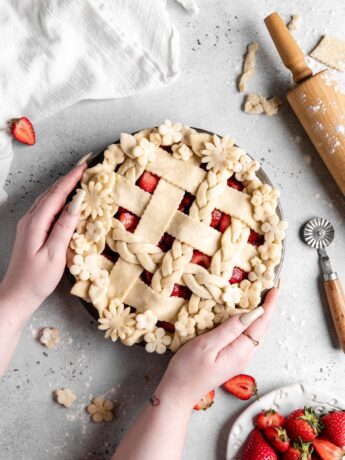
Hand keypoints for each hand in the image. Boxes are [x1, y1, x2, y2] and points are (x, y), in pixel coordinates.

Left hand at [0, 164, 85, 317]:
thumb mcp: (54, 254)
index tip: (86, 166)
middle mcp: (30, 219)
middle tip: (86, 168)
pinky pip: (47, 208)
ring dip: (64, 187)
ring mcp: (29, 224)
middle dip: (69, 178)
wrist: (18, 295)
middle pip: (51, 193)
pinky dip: (59, 200)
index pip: (57, 194)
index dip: (72, 179)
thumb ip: (64, 227)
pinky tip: (68, 201)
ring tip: (80, 179)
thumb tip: (77, 203)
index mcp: (36, 222)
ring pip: (49, 199)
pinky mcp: (32, 231)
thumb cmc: (37, 279)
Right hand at [156, 288, 277, 408]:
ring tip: (260, 299)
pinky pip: (245, 338)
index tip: (275, 289)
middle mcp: (244, 356)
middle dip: (267, 309)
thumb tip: (252, 313)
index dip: (269, 306)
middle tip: (270, 290)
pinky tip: (242, 317)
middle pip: (262, 330)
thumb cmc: (189, 368)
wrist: (179, 392)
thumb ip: (230, 329)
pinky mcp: (231, 359)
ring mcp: (238, 359)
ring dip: (259, 316)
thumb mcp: (207, 345)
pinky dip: (248, 324)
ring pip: (255, 334)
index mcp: (240, 351)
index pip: (261, 325)